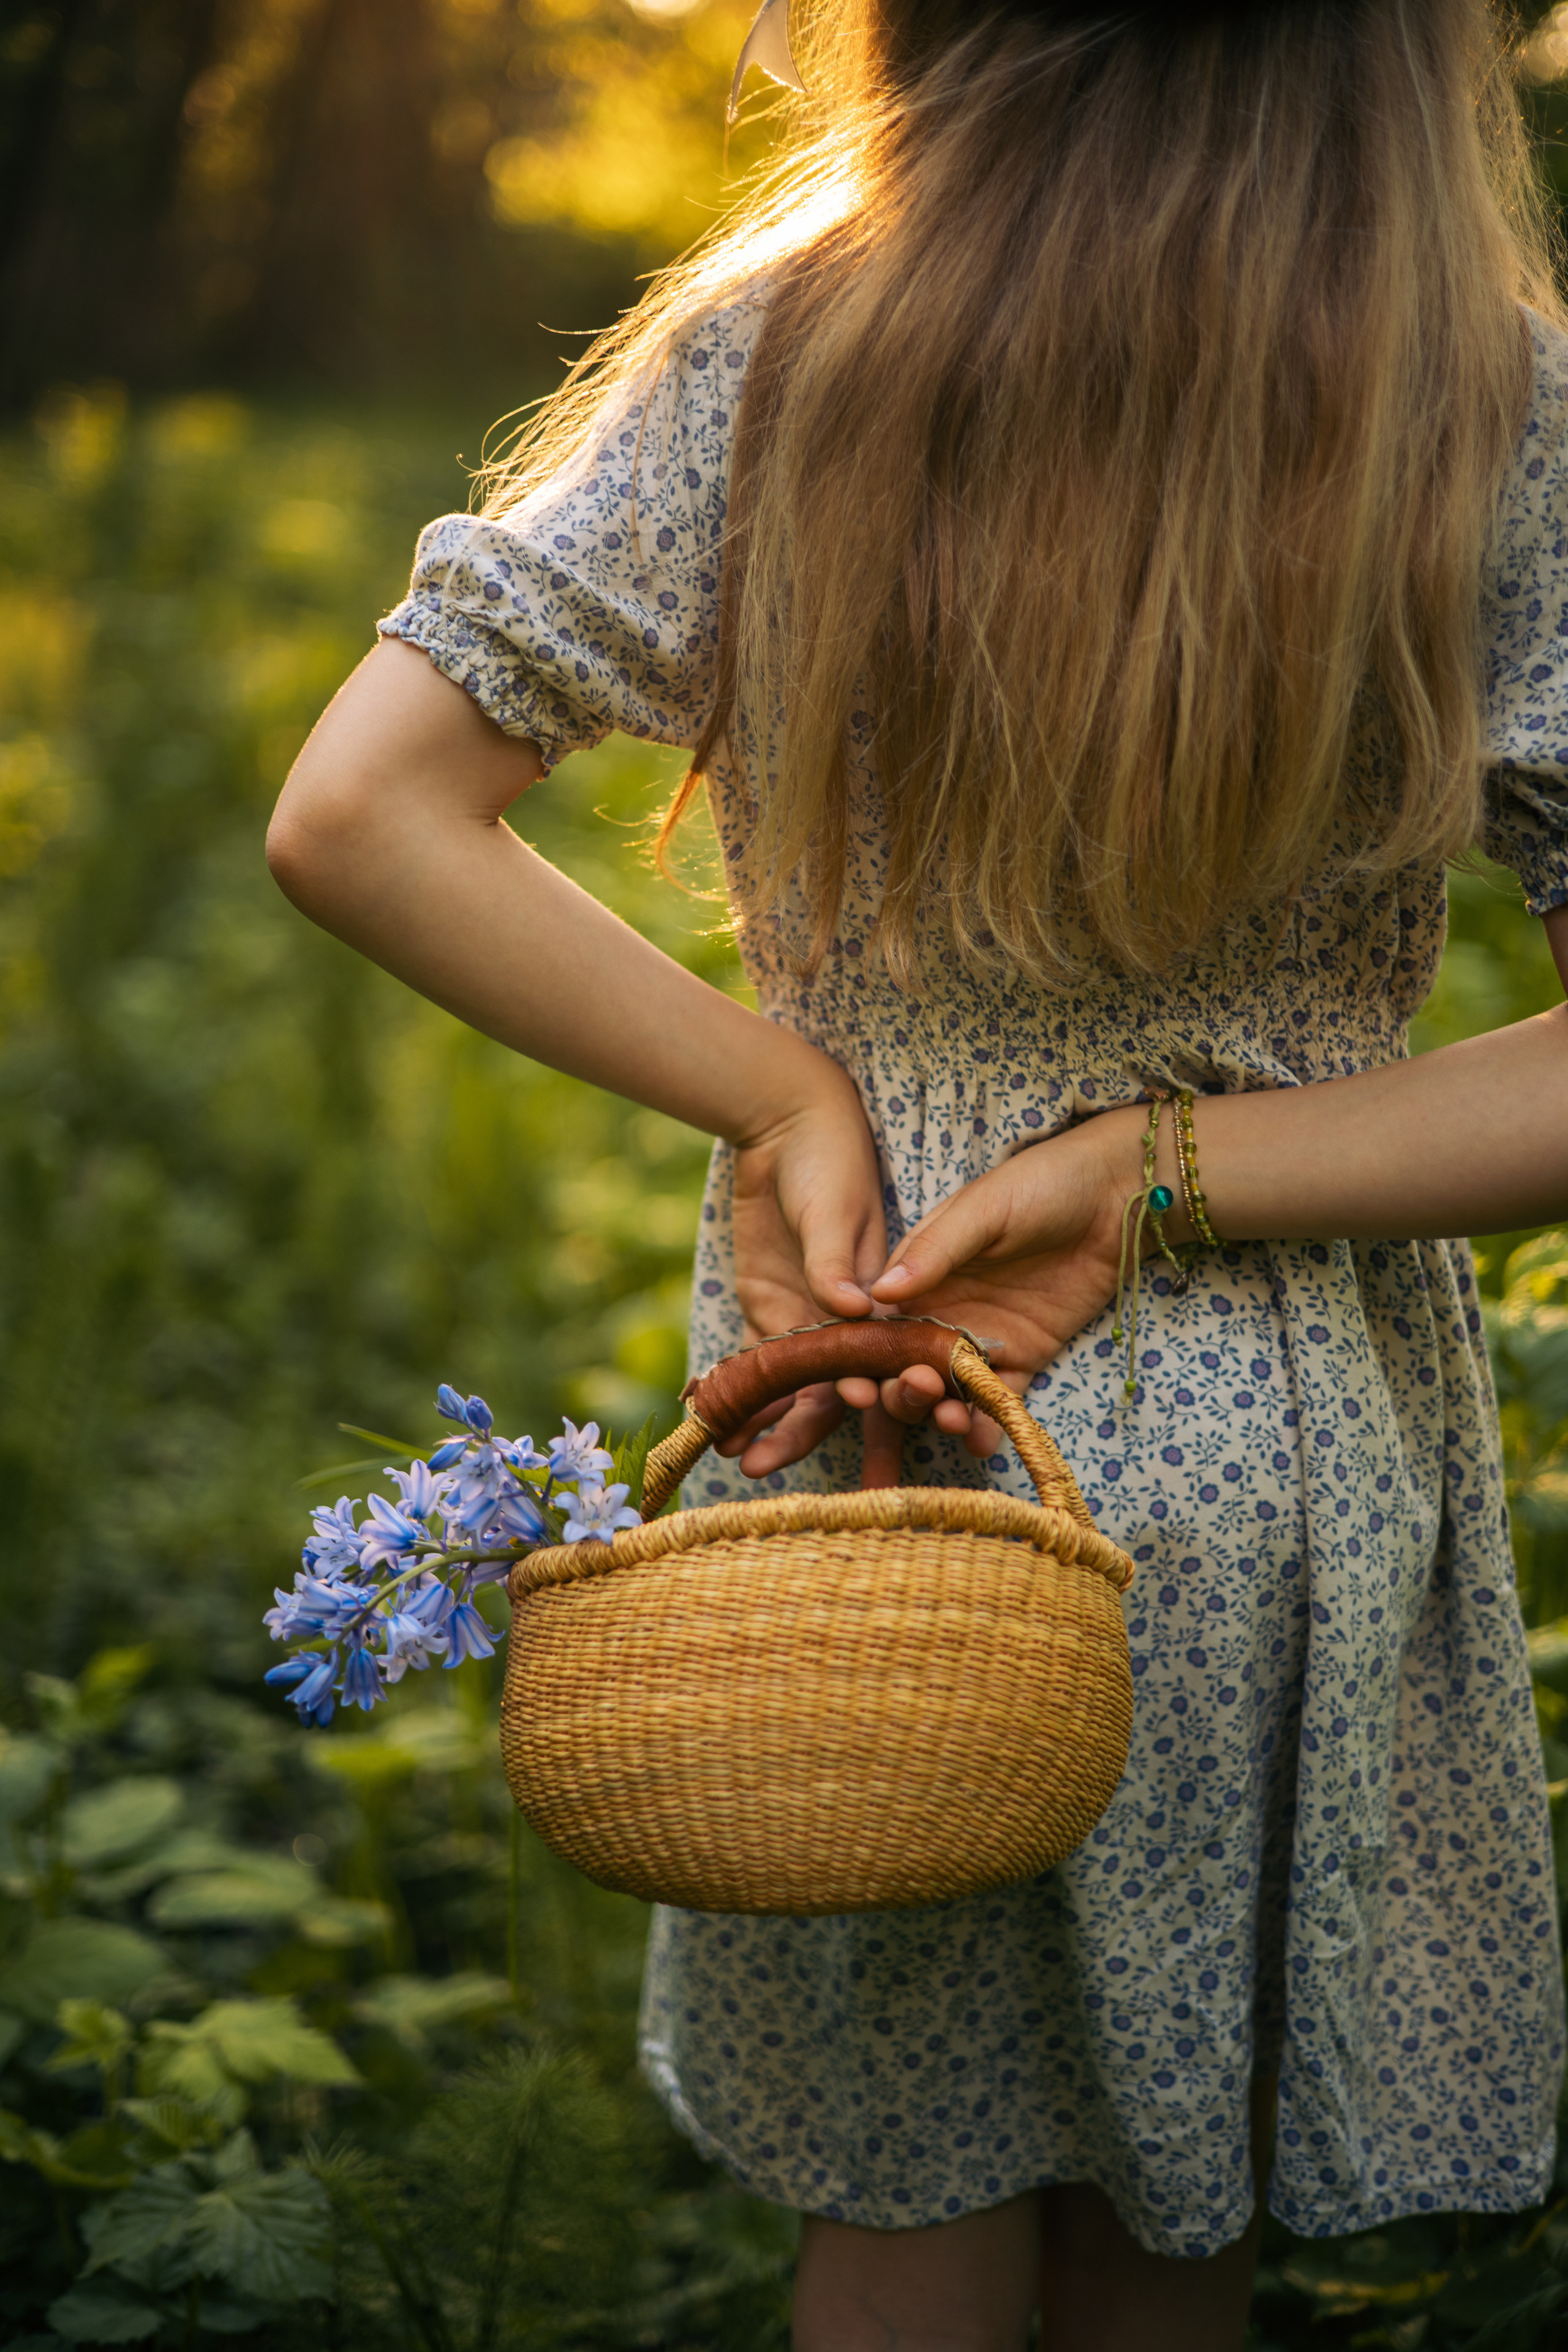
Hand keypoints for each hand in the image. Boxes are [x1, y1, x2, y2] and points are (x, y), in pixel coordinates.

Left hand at [719, 1066, 910, 1484]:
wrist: (785, 1130)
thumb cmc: (829, 1162)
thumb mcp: (834, 1207)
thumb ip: (836, 1260)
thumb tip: (853, 1307)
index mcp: (884, 1302)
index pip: (887, 1358)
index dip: (875, 1384)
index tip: (858, 1402)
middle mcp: (850, 1326)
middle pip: (839, 1393)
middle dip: (807, 1432)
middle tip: (769, 1465)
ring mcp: (807, 1325)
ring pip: (795, 1394)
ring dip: (770, 1430)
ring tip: (738, 1464)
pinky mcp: (769, 1316)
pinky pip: (756, 1371)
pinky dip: (741, 1401)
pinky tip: (720, 1432)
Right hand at [842, 1108, 1150, 1455]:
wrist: (1115, 1197)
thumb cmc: (1041, 1185)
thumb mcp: (984, 1208)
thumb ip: (935, 1250)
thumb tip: (878, 1294)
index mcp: (919, 1273)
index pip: (875, 1323)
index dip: (858, 1356)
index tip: (856, 1384)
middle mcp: (942, 1311)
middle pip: (903, 1366)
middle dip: (901, 1390)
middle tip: (921, 1391)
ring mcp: (983, 1338)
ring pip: (946, 1390)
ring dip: (939, 1412)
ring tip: (952, 1419)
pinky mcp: (1025, 1357)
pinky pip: (998, 1401)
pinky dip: (987, 1426)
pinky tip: (981, 1441)